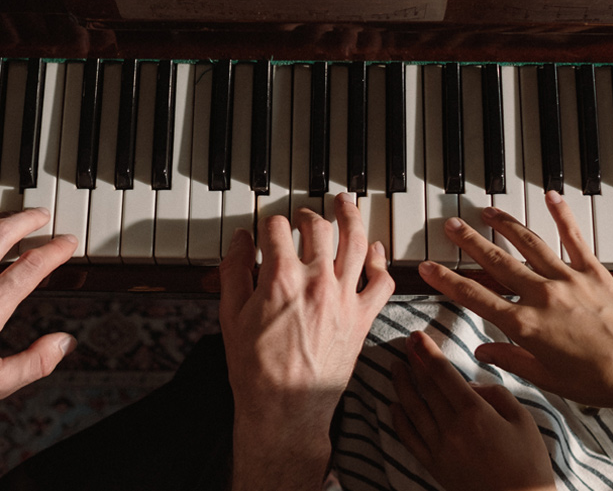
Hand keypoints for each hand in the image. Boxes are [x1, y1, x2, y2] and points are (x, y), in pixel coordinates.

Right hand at [219, 194, 394, 490]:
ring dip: (351, 217)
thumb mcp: (230, 315)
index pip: (276, 228)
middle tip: (302, 217)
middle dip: (307, 216)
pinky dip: (379, 260)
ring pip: (356, 242)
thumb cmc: (255, 369)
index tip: (265, 229)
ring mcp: (344, 298)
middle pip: (318, 227)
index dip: (268, 224)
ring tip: (345, 203)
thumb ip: (234, 270)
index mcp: (281, 278)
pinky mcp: (363, 317)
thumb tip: (239, 240)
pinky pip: (382, 280)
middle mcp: (317, 281)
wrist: (285, 409)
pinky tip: (373, 249)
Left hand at [392, 331, 556, 490]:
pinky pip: (409, 438)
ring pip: (412, 409)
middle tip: (405, 343)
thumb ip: (498, 395)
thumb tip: (472, 386)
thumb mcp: (524, 422)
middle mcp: (451, 428)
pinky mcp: (434, 465)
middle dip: (413, 362)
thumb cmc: (528, 465)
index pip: (443, 374)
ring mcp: (439, 448)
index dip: (427, 352)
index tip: (416, 336)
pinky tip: (393, 406)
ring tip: (395, 368)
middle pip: (425, 387)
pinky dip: (398, 420)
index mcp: (475, 413)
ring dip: (401, 385)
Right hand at [418, 192, 612, 412]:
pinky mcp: (592, 271)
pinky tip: (550, 196)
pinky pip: (574, 237)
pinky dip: (562, 214)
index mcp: (525, 325)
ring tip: (485, 210)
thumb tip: (484, 352)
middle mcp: (541, 295)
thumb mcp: (545, 378)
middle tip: (450, 225)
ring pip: (528, 243)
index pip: (475, 298)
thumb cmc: (596, 380)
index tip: (428, 266)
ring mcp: (567, 279)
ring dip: (504, 224)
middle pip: (496, 261)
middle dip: (469, 242)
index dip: (447, 280)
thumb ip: (511, 359)